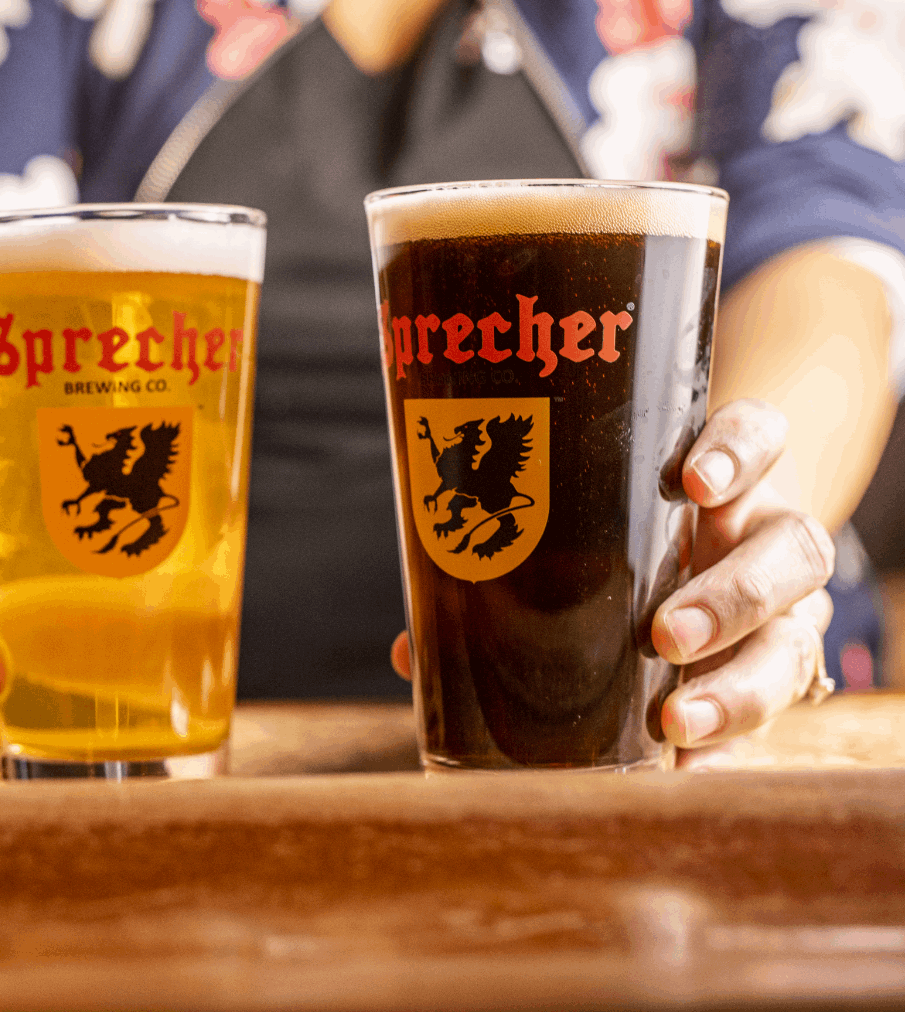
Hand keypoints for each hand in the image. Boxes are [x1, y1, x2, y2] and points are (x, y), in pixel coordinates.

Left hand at [389, 399, 835, 763]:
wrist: (705, 543)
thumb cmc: (628, 528)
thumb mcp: (592, 516)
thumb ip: (514, 559)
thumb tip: (410, 650)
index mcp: (723, 476)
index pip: (757, 436)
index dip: (736, 453)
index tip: (692, 484)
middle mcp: (765, 534)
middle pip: (793, 551)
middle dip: (735, 594)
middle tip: (663, 634)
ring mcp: (781, 605)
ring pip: (797, 634)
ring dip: (741, 683)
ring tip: (676, 720)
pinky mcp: (777, 663)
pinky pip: (780, 707)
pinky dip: (734, 744)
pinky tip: (689, 771)